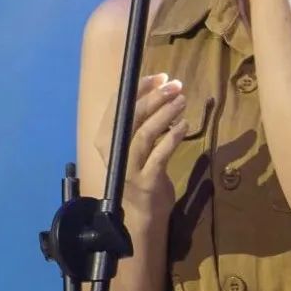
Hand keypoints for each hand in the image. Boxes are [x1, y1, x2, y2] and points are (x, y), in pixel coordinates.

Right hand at [94, 73, 187, 219]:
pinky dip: (173, 137)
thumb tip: (160, 86)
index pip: (118, 106)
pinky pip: (160, 154)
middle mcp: (113, 151)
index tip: (160, 77)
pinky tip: (184, 125)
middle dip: (155, 97)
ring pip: (145, 134)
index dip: (139, 88)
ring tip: (182, 101)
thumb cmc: (140, 172)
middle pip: (132, 117)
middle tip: (174, 85)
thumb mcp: (134, 144)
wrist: (143, 213)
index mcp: (105, 138)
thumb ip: (140, 120)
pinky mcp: (146, 180)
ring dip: (165, 114)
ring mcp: (129, 167)